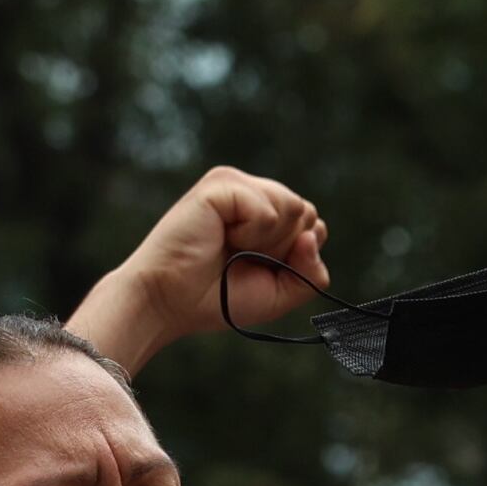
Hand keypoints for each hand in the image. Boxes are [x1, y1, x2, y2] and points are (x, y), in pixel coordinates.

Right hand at [68, 168, 330, 374]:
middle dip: (282, 248)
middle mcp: (251, 191)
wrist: (171, 302)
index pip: (311, 222)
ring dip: (267, 242)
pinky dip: (252, 234)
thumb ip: (312, 272)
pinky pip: (269, 210)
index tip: (260, 267)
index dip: (296, 254)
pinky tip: (221, 237)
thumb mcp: (279, 293)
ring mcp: (235, 183)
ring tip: (230, 247)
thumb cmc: (217, 298)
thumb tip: (316, 232)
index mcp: (265, 212)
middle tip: (240, 258)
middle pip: (306, 212)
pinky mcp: (222, 184)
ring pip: (294, 207)